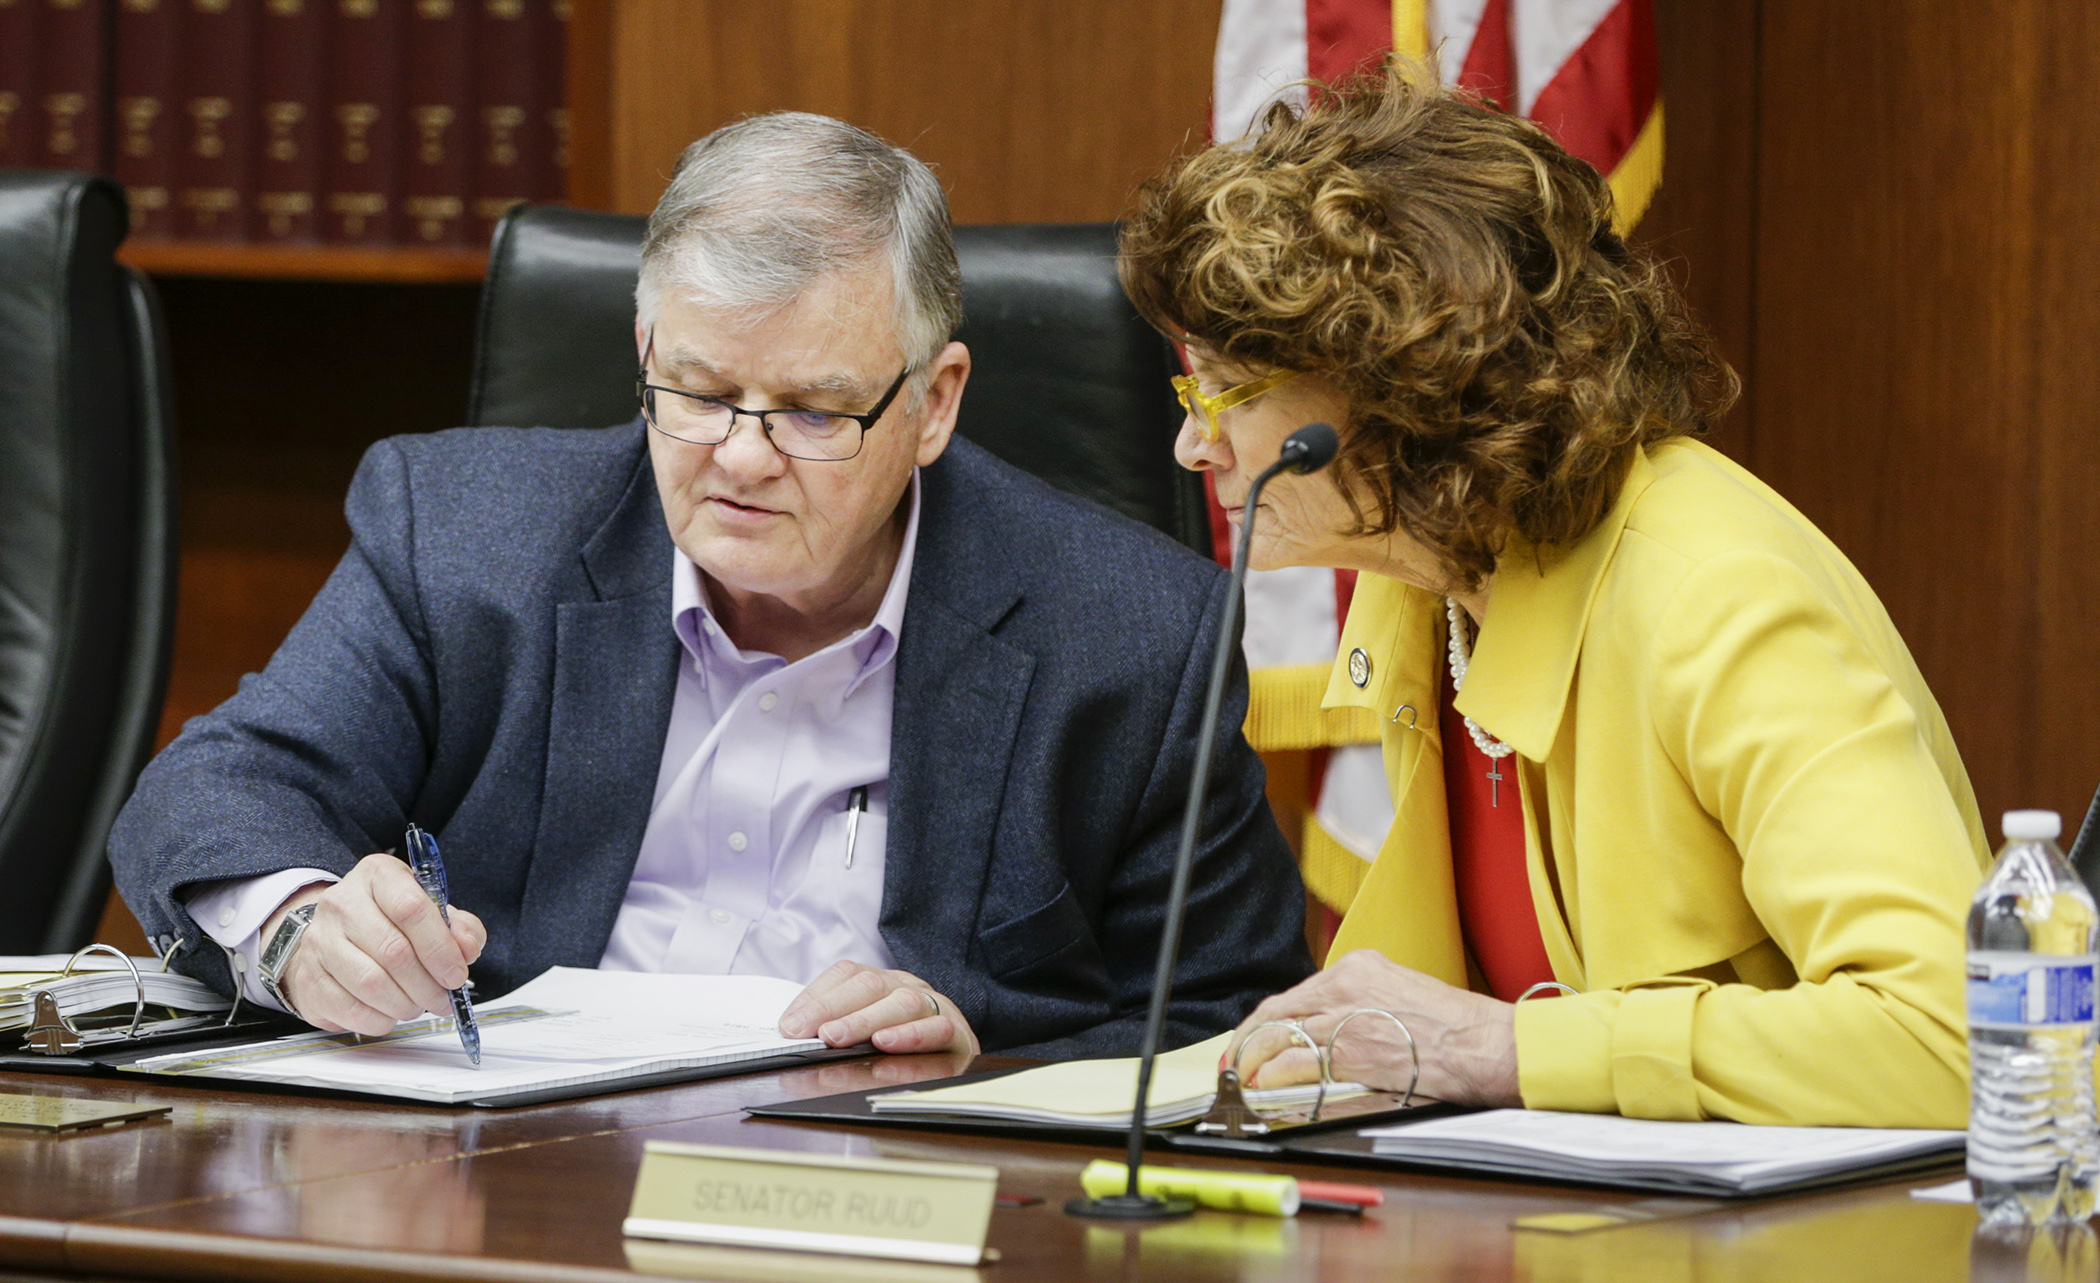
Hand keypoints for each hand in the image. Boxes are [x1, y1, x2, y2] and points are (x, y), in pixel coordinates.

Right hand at [262, 852, 486, 1035]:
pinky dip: (380, 1020)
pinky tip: (390, 1013)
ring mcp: (319, 941)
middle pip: (394, 952)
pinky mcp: (308, 978)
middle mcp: (342, 903)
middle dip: (428, 984)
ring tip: (417, 1005)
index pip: (411, 908)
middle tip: (443, 998)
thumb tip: (467, 948)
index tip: (456, 973)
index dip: (440, 948)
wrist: (332, 935)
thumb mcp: (429, 910)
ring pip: (371, 984)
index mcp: (377, 876)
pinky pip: (351, 1010)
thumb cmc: (387, 921)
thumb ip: (458, 927)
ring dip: (405, 1005)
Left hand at [778, 961, 978, 1056]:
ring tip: (838, 1037)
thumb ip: (830, 1023)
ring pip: (902, 1003)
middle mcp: (906, 986)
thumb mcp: (864, 1025)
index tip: (790, 1026)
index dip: (816, 997)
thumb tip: (790, 1031)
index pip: (846, 974)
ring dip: (866, 1020)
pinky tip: (889, 1043)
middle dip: (835, 1008)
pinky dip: (912, 1035)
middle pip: (871, 985)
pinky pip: (937, 1028)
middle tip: (812, 1033)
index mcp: (881, 980)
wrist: (959, 1050)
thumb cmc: (901, 1039)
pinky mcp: (957, 1033)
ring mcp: (934, 1006)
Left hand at [1231, 949, 1519, 1106]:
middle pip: (1279, 1011)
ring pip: (1280, 1035)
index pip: (1297, 993)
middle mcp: (1344, 984)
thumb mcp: (1399, 995)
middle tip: (1234, 1060)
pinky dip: (1271, 1074)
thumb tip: (1327, 1034)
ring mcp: (1344, 1016)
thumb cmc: (1452, 1027)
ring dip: (1254, 1060)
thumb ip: (1360, 1006)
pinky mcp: (1349, 1049)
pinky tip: (1262, 1085)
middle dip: (1249, 1039)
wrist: (1481, 1044)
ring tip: (1241, 1077)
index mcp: (1358, 967)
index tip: (1254, 1035)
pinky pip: (1297, 1061)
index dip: (1268, 1019)